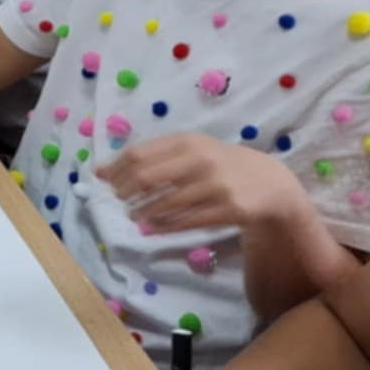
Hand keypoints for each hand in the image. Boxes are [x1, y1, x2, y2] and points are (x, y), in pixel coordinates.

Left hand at [96, 134, 307, 234]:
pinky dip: (161, 227)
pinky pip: (184, 222)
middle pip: (146, 177)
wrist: (270, 184)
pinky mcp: (229, 210)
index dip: (116, 171)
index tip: (106, 182)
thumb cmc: (220, 165)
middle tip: (120, 200)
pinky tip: (150, 228)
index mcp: (188, 141)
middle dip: (124, 192)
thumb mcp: (190, 151)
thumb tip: (99, 171)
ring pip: (164, 203)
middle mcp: (201, 160)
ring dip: (141, 213)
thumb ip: (148, 157)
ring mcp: (216, 185)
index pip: (137, 155)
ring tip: (133, 216)